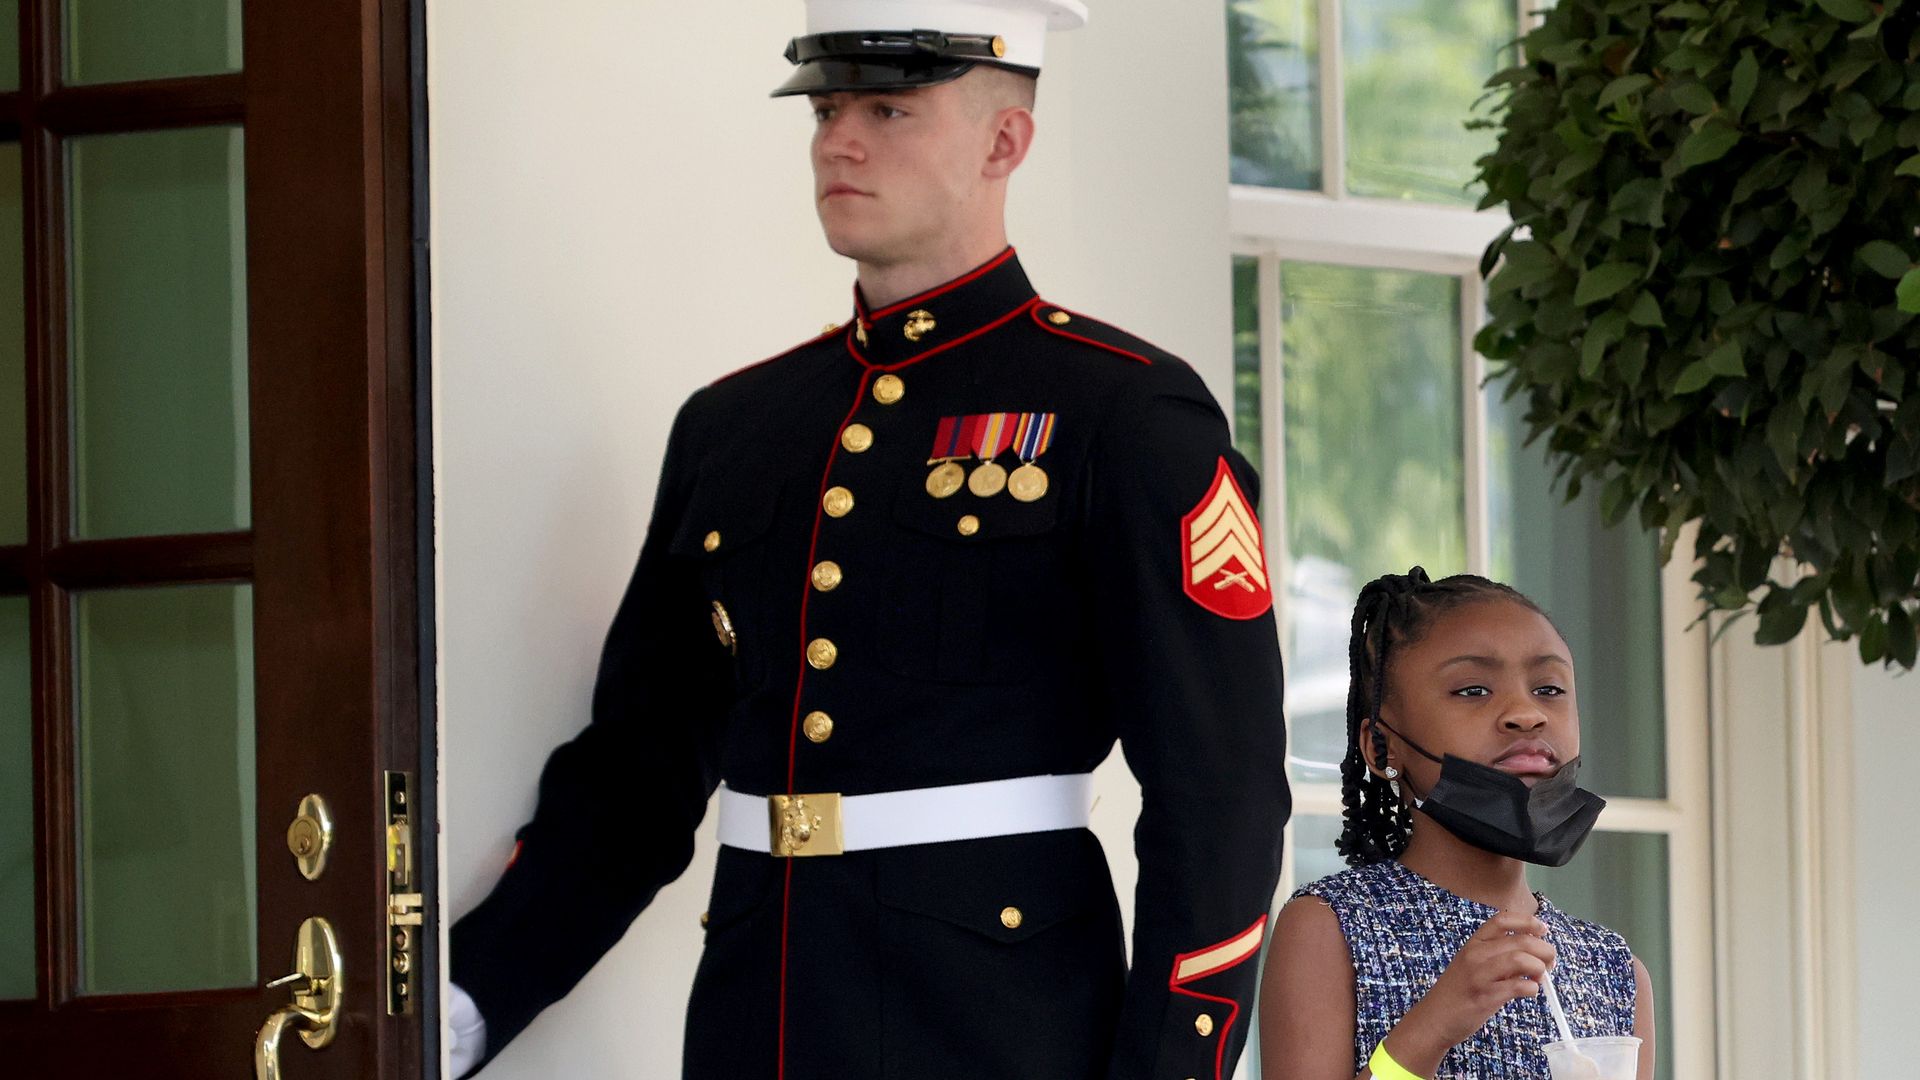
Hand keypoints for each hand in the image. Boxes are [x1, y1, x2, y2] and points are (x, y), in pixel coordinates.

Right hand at [1388, 911, 1556, 1067]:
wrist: (1434, 1018)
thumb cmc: (1458, 991)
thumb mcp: (1472, 965)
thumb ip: (1498, 956)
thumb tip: (1534, 951)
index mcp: (1473, 943)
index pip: (1502, 920)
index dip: (1527, 921)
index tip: (1542, 930)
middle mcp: (1476, 954)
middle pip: (1520, 940)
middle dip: (1544, 950)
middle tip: (1550, 962)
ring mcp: (1480, 975)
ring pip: (1521, 960)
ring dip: (1540, 968)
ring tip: (1539, 978)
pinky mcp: (1486, 997)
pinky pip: (1519, 987)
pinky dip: (1532, 988)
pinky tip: (1529, 992)